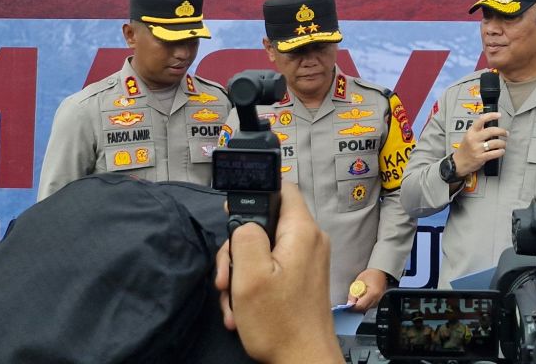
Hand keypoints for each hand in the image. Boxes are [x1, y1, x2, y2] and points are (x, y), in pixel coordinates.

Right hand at [215, 183, 343, 363]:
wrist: (303, 360)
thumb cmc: (279, 323)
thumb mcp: (250, 275)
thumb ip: (245, 235)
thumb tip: (244, 219)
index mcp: (301, 231)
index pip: (282, 189)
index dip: (255, 193)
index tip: (232, 212)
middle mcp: (309, 240)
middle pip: (265, 224)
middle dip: (238, 250)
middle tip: (226, 279)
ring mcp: (306, 259)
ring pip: (263, 250)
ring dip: (241, 275)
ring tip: (234, 303)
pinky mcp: (301, 276)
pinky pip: (272, 268)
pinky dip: (254, 285)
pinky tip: (243, 309)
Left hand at [347, 267, 387, 311]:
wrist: (380, 271)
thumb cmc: (370, 274)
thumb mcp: (359, 281)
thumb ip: (353, 293)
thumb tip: (349, 303)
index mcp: (372, 293)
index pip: (361, 306)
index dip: (353, 307)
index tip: (347, 306)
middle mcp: (377, 299)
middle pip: (364, 309)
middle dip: (356, 308)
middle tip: (350, 303)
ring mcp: (378, 300)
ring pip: (367, 309)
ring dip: (360, 307)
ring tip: (356, 300)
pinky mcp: (378, 300)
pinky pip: (370, 306)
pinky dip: (365, 304)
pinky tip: (362, 299)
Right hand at [452, 112, 508, 176]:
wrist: (458, 163)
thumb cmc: (465, 149)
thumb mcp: (468, 136)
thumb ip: (478, 131)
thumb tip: (491, 125)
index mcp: (471, 132)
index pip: (481, 120)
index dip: (491, 116)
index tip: (499, 115)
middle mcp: (474, 139)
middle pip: (491, 131)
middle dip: (501, 131)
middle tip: (506, 133)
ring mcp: (477, 149)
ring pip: (495, 143)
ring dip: (502, 143)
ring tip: (504, 144)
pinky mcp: (480, 158)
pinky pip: (494, 153)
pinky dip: (500, 152)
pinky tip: (501, 151)